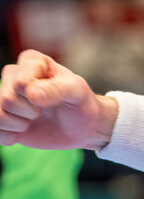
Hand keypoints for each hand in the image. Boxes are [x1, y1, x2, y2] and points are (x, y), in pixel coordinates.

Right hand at [0, 50, 114, 150]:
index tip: (55, 95)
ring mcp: (4, 96)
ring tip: (32, 120)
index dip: (37, 97)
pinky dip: (9, 137)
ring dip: (18, 125)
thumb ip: (58, 89)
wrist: (80, 127)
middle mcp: (13, 76)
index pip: (20, 82)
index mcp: (32, 62)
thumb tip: (31, 92)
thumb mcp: (77, 92)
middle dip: (30, 112)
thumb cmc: (80, 104)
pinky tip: (23, 132)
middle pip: (6, 100)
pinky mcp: (0, 117)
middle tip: (43, 110)